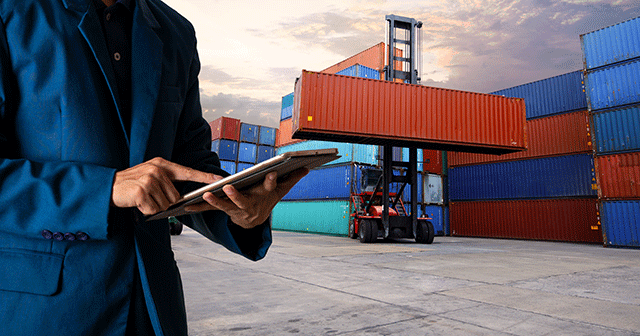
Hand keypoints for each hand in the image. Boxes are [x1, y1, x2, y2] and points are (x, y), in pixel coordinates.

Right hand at [111, 157, 221, 214]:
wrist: (108, 187)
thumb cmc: (131, 184)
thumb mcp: (150, 176)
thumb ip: (167, 183)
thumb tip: (180, 198)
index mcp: (162, 165)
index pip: (187, 171)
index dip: (204, 176)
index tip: (218, 179)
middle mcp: (157, 170)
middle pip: (175, 196)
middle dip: (164, 202)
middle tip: (149, 197)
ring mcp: (149, 180)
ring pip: (165, 205)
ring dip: (154, 207)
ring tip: (142, 199)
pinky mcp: (142, 191)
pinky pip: (154, 210)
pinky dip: (146, 211)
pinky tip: (138, 203)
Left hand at [184, 168, 308, 228]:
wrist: (255, 222)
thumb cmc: (266, 201)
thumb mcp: (280, 191)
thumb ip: (291, 179)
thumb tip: (307, 168)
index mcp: (262, 197)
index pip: (268, 188)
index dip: (270, 182)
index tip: (272, 174)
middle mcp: (249, 205)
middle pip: (242, 201)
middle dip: (236, 195)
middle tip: (228, 187)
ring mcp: (235, 210)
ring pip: (224, 206)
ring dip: (214, 201)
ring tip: (205, 195)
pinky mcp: (223, 211)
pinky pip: (210, 210)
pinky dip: (198, 207)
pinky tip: (186, 206)